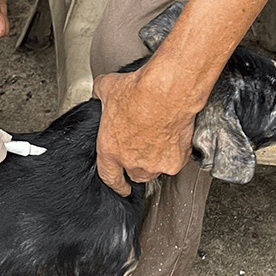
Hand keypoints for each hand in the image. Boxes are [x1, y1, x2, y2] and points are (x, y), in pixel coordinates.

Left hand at [93, 68, 195, 195]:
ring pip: (155, 170)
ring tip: (158, 140)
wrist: (165, 93)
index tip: (121, 187)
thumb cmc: (138, 91)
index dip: (115, 184)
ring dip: (155, 160)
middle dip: (138, 166)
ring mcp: (154, 163)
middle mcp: (131, 161)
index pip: (109, 176)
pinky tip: (174, 137)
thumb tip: (99, 90)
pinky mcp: (175, 161)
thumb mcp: (107, 88)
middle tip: (143, 152)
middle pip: (135, 174)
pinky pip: (175, 161)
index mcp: (110, 148)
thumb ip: (100, 93)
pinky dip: (176, 152)